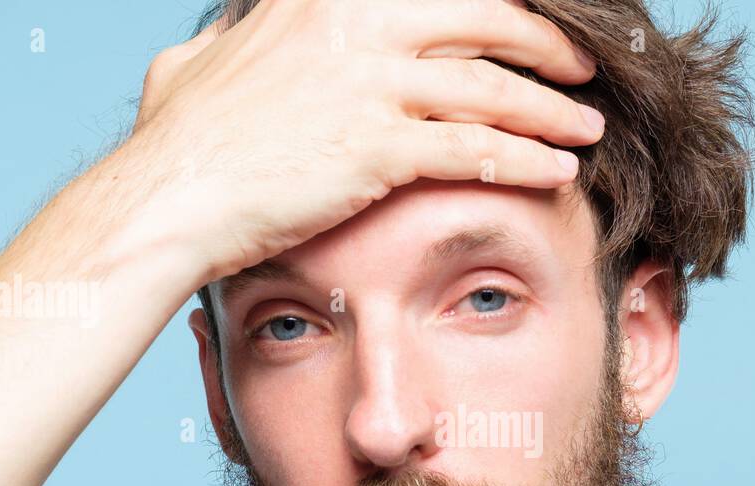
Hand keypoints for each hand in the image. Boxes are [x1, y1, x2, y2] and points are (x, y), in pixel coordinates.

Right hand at [117, 0, 603, 285]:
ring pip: (490, 86)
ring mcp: (367, 82)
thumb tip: (246, 29)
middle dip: (544, 43)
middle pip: (483, 17)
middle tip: (581, 69)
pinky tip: (556, 174)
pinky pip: (473, 149)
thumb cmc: (180, 140)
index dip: (496, 3)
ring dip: (549, 110)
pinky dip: (523, 161)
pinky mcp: (376, 147)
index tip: (529, 22)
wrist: (167, 197)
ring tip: (587, 130)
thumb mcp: (206, 59)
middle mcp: (354, 23)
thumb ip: (248, 35)